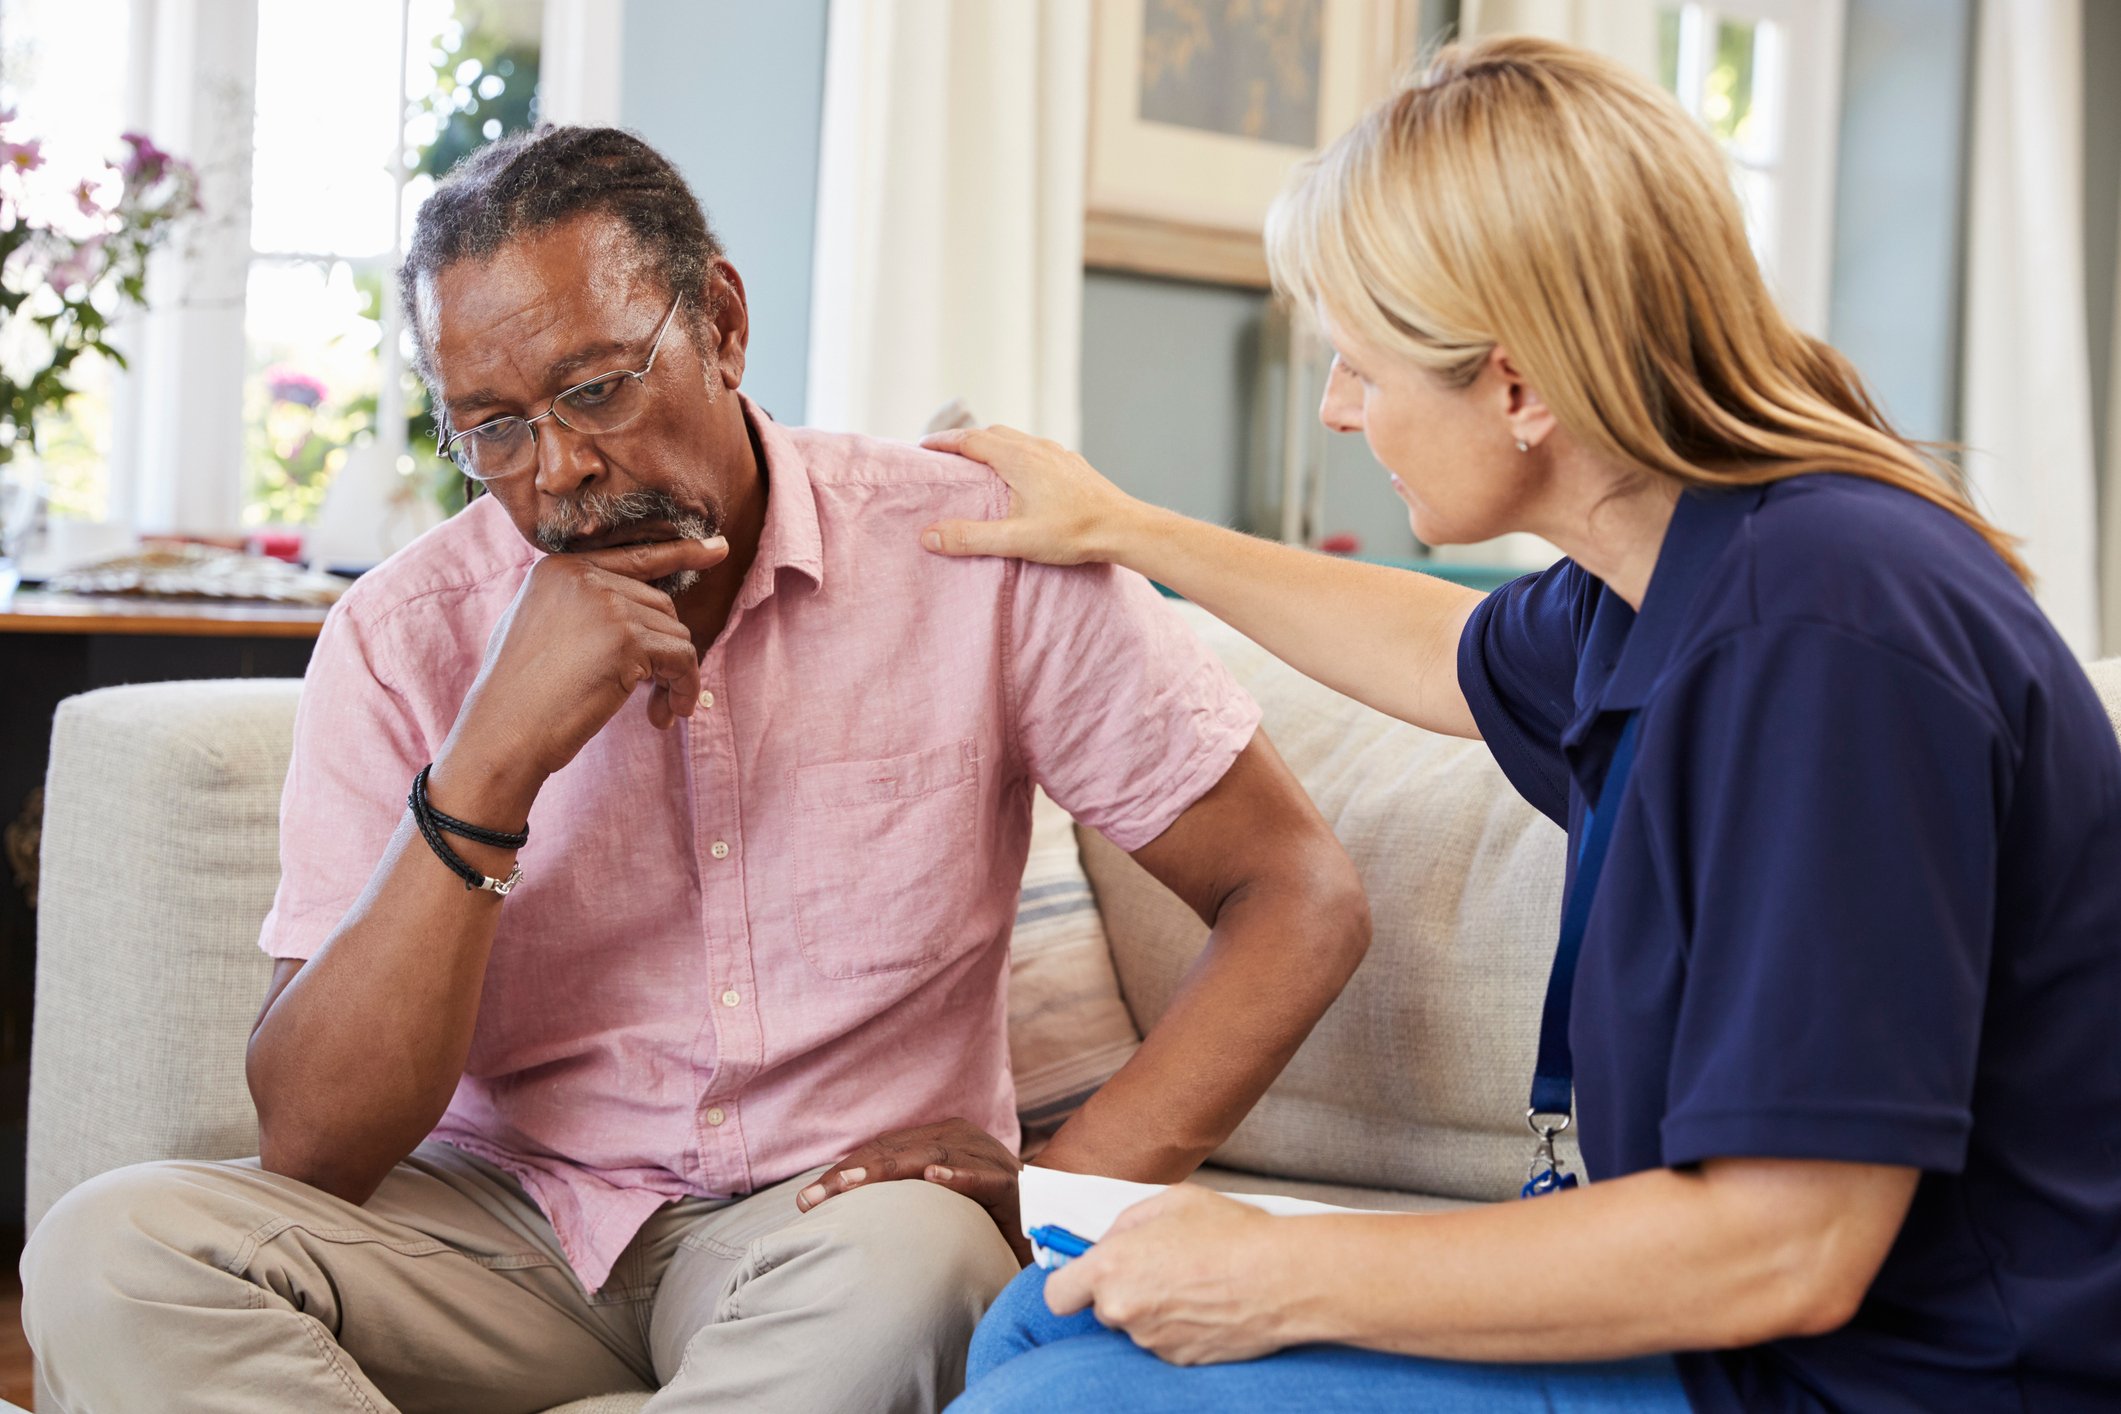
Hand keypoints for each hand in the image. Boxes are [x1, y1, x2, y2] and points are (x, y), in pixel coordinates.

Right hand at [441, 537, 729, 807]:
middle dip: (664, 653)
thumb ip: (582, 607)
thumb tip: (643, 609)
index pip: (633, 556)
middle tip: (655, 697)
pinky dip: (684, 688)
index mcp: (559, 568)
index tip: (718, 549)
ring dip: (674, 677)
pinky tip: (665, 715)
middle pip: (660, 605)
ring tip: (656, 711)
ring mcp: (606, 603)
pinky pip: (683, 659)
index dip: (679, 554)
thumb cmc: (519, 696)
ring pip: (676, 634)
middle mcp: (583, 576)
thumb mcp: (541, 629)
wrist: (503, 733)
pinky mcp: (627, 638)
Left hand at [795, 1117, 1031, 1265]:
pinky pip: (984, 1178)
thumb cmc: (983, 1215)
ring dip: (890, 1171)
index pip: (881, 1151)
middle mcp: (962, 1139)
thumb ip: (901, 1199)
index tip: (806, 1200)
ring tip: (851, 1186)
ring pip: (932, 1157)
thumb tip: (842, 1211)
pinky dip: (960, 1176)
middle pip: (897, 1151)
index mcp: (940, 1139)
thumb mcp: (935, 1204)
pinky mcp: (1013, 1185)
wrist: (1049, 1220)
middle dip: (851, 1174)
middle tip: (812, 1198)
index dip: (843, 1172)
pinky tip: (934, 1177)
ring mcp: (988, 1159)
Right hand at [919, 425, 1143, 566]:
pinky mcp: (1073, 465)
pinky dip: (1016, 453)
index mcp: (1018, 458)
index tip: (923, 446)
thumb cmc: (1073, 533)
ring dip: (992, 444)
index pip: (970, 440)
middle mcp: (1037, 448)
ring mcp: (1058, 454)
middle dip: (965, 440)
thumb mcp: (1016, 539)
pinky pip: (1036, 449)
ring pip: (1016, 439)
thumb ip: (970, 537)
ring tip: (978, 461)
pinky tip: (1021, 473)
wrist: (1125, 528)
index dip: (944, 442)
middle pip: (992, 433)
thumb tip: (928, 536)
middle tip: (945, 453)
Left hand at [1045, 1184, 1291, 1365]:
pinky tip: (1207, 1303)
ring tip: (1194, 1281)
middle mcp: (1123, 1310)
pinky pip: (1166, 1341)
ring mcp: (1152, 1341)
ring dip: (1154, 1308)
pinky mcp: (1180, 1360)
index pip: (1058, 1294)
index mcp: (1111, 1268)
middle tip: (1160, 1266)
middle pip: (1103, 1308)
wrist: (1282, 1278)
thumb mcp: (1171, 1201)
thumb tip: (1112, 1241)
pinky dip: (1180, 1326)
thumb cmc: (1230, 1232)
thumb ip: (1127, 1223)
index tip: (1087, 1273)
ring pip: (1137, 1325)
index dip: (1070, 1283)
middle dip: (1123, 1289)